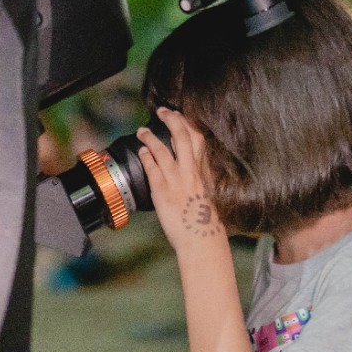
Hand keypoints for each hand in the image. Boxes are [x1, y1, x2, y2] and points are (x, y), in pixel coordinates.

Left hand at [138, 108, 226, 255]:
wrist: (202, 240)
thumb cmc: (206, 221)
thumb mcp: (209, 193)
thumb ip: (202, 178)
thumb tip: (194, 171)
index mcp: (205, 171)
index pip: (198, 139)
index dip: (189, 123)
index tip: (181, 115)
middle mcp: (192, 172)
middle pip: (182, 136)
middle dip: (171, 119)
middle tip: (162, 111)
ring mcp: (177, 180)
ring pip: (163, 149)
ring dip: (150, 137)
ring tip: (142, 131)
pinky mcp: (163, 191)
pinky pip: (152, 168)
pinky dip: (146, 156)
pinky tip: (141, 151)